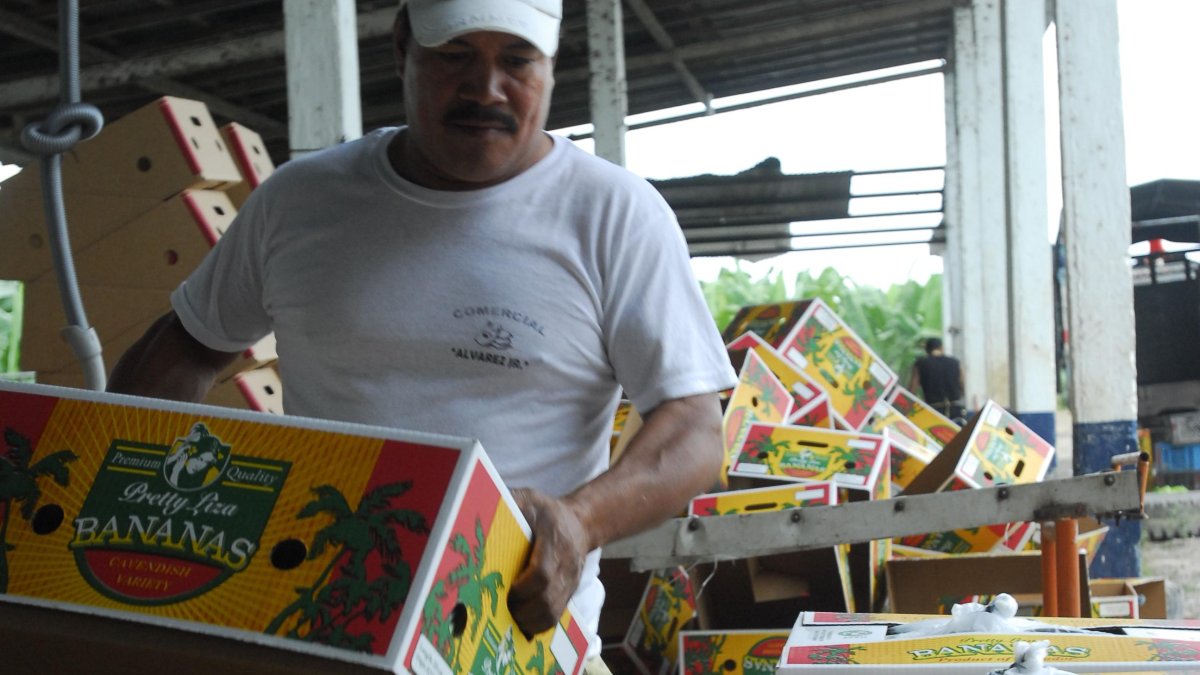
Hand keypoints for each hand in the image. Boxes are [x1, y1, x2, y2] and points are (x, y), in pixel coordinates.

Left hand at [507, 488, 589, 635]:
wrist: (581, 524)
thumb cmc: (547, 512)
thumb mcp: (530, 500)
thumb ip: (512, 504)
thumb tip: (479, 507)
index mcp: (556, 541)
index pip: (542, 573)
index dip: (523, 589)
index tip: (506, 592)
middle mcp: (567, 566)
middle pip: (547, 600)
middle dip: (522, 611)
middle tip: (499, 610)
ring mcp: (570, 583)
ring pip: (552, 614)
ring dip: (528, 622)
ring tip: (507, 620)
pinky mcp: (568, 594)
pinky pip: (555, 618)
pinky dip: (536, 626)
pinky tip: (519, 625)